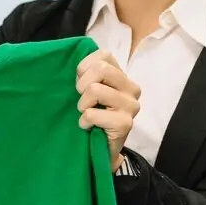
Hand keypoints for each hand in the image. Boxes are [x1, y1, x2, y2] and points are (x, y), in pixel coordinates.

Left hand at [76, 49, 140, 170]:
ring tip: (86, 115)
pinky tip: (88, 127)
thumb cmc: (91, 117)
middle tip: (82, 101)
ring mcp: (131, 105)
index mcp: (122, 76)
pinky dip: (84, 121)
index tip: (80, 85)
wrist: (99, 150)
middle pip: (101, 68)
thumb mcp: (87, 91)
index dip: (84, 68)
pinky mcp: (125, 123)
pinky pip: (92, 114)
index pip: (103, 55)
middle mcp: (131, 88)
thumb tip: (74, 60)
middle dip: (82, 85)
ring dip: (82, 106)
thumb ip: (87, 74)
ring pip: (95, 90)